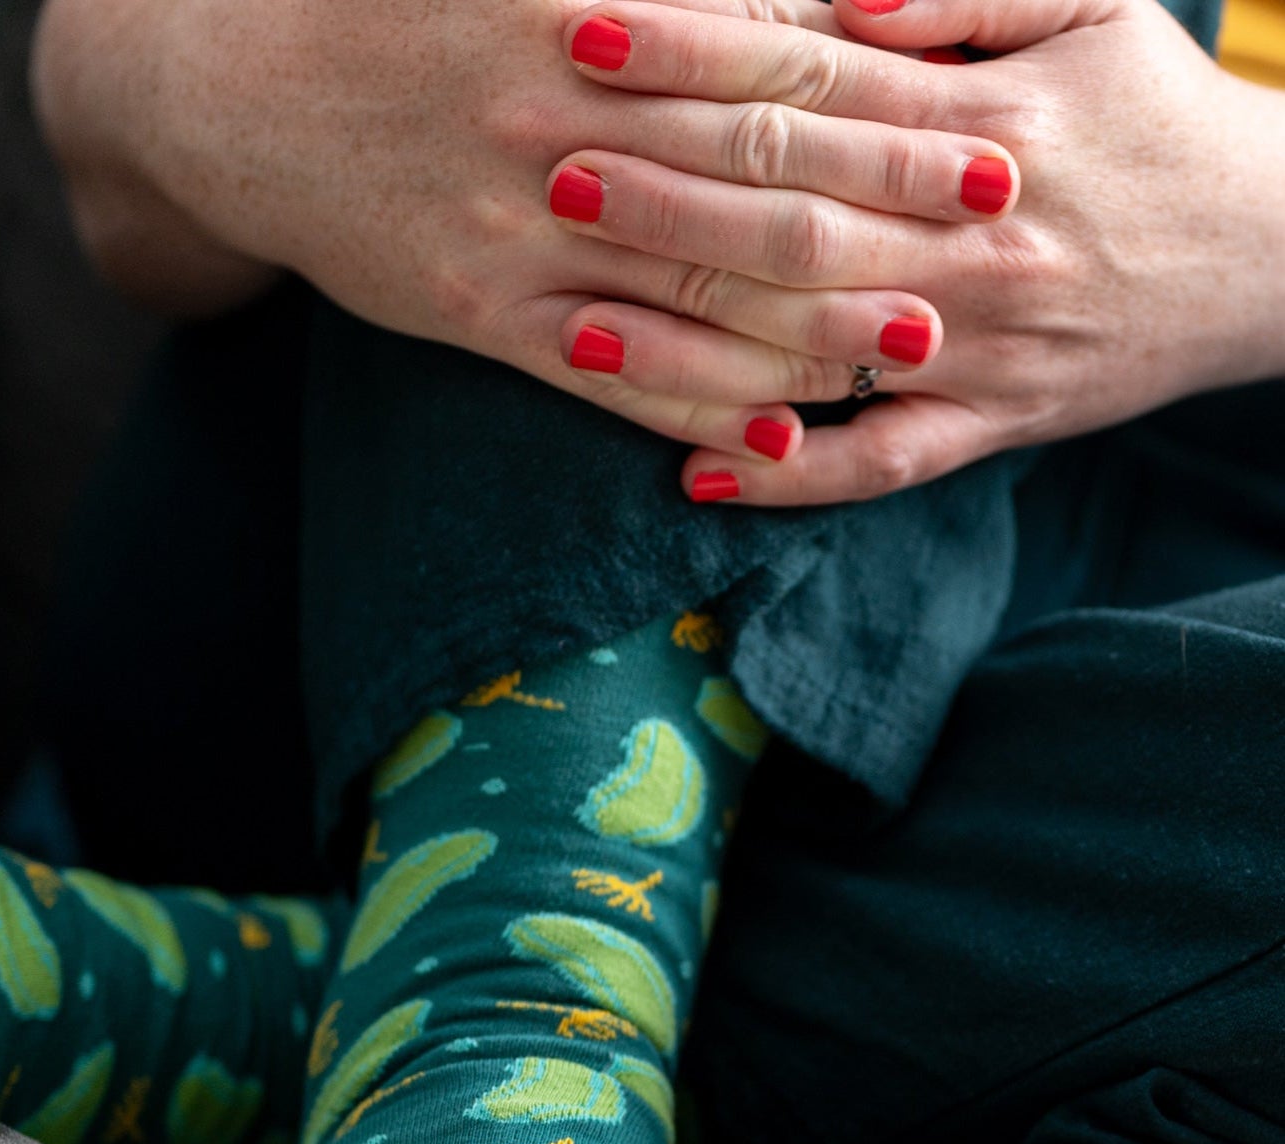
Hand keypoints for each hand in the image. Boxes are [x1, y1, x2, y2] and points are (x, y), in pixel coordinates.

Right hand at [31, 0, 1017, 463]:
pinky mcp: (478, 313)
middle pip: (758, 174)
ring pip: (693, 286)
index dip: (889, 96)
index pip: (771, 60)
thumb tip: (799, 4)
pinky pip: (607, 373)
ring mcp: (521, 230)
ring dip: (814, 321)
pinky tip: (775, 436)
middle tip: (992, 230)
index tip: (984, 120)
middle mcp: (566, 123)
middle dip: (885, 203)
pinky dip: (696, 403)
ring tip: (917, 345)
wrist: (242, 90)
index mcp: (587, 12)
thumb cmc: (399, 14)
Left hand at [553, 0, 1284, 502]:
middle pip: (789, 219)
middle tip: (548, 179)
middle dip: (662, 199)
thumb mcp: (1096, 9)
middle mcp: (970, 240)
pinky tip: (697, 476)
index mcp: (986, 122)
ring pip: (812, 353)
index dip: (693, 59)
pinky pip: (880, 465)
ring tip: (574, 334)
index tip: (587, 37)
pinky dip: (793, 479)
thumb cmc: (1153, 121)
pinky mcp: (991, 426)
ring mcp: (978, 345)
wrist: (1272, 251)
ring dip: (687, 348)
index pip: (809, 87)